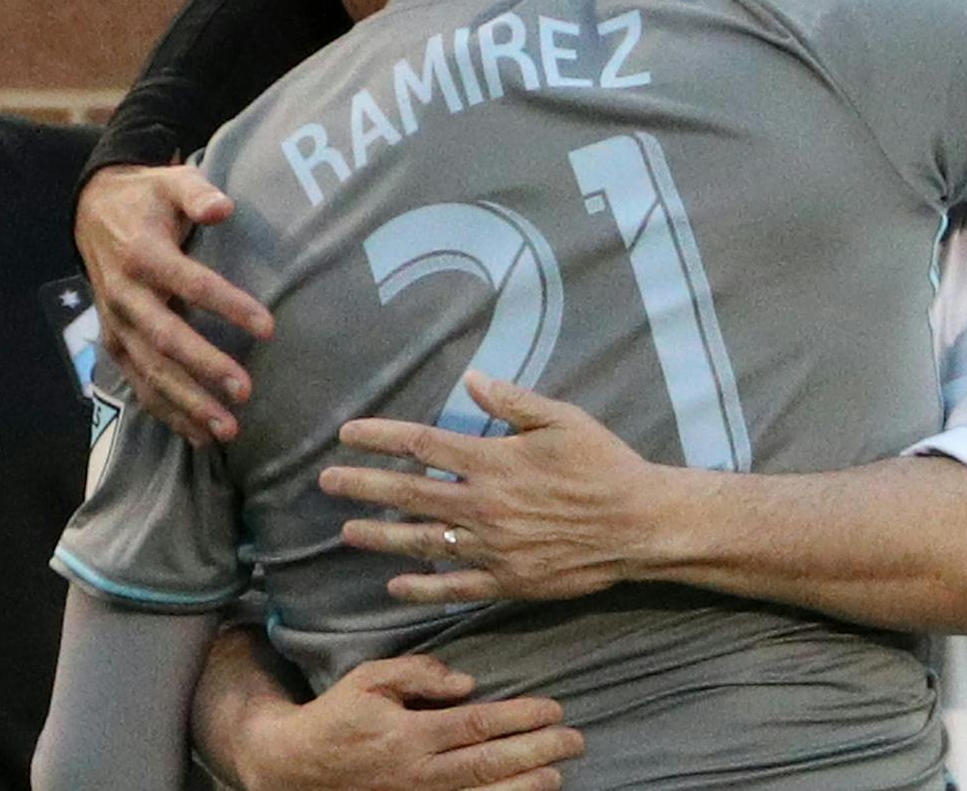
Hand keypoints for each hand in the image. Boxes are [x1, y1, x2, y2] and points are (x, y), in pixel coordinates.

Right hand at [75, 164, 273, 443]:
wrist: (91, 212)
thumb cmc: (146, 199)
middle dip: (205, 367)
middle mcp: (124, 296)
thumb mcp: (170, 182)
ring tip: (228, 430)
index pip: (189, 284)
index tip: (268, 327)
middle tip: (244, 391)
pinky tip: (199, 436)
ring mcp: (116, 325)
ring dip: (188, 403)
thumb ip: (198, 194)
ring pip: (150, 371)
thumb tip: (223, 208)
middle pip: (166, 339)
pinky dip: (167, 412)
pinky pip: (139, 383)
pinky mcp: (115, 344)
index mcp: (141, 255)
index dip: (228, 305)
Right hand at [227, 654, 582, 790]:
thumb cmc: (337, 716)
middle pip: (489, 763)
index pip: (478, 724)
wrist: (296, 767)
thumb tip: (466, 682)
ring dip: (524, 786)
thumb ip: (418, 674)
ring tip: (558, 774)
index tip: (554, 708)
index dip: (520, 718)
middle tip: (575, 740)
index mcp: (410, 733)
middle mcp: (419, 772)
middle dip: (537, 751)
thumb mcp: (370, 679)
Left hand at [322, 372, 654, 603]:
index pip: (423, 445)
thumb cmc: (603, 464)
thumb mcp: (563, 419)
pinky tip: (394, 585)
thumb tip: (471, 378)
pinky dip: (422, 587)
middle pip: (409, 494)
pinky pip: (454, 588)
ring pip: (421, 543)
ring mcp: (491, 548)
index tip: (348, 434)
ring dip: (379, 536)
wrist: (638, 525)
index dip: (380, 438)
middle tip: (327, 482)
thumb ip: (513, 401)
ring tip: (346, 532)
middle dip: (363, 486)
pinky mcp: (507, 581)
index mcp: (493, 461)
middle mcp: (483, 506)